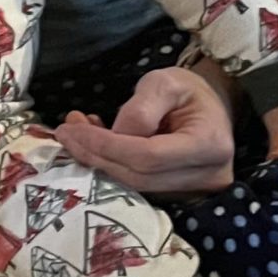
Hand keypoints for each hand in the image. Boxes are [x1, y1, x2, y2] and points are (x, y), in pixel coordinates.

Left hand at [52, 64, 235, 195]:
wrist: (212, 104)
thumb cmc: (190, 90)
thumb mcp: (164, 82)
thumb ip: (139, 109)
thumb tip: (111, 136)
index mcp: (209, 145)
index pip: (148, 156)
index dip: (107, 146)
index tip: (73, 131)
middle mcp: (206, 175)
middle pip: (138, 176)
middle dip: (95, 155)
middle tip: (65, 133)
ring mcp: (194, 189)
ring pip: (134, 184)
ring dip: (98, 161)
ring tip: (76, 134)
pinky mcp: (179, 194)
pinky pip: (138, 184)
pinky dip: (112, 166)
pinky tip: (94, 145)